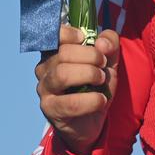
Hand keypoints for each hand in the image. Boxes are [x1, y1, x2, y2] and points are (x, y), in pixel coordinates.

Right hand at [35, 26, 119, 154]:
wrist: (92, 121)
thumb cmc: (95, 87)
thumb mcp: (108, 63)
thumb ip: (110, 45)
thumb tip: (102, 42)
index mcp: (56, 52)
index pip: (55, 34)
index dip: (72, 34)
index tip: (86, 40)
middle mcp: (45, 68)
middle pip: (64, 53)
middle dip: (91, 56)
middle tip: (103, 66)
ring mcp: (44, 88)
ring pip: (63, 74)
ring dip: (89, 75)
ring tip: (101, 80)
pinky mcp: (50, 109)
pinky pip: (70, 102)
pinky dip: (91, 100)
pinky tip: (101, 100)